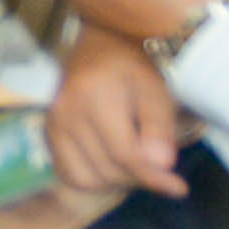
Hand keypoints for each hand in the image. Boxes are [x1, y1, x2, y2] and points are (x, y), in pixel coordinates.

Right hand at [42, 30, 190, 200]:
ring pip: (87, 178)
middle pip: (107, 169)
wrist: (101, 40)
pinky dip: (94, 179)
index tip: (179, 188)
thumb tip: (161, 165)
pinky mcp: (49, 131)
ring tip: (138, 165)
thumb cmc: (134, 60)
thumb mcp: (156, 86)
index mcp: (94, 96)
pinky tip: (113, 165)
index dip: (153, 177)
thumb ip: (159, 125)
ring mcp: (53, 123)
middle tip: (163, 171)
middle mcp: (66, 112)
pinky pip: (70, 173)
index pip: (124, 154)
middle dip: (139, 177)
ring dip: (117, 181)